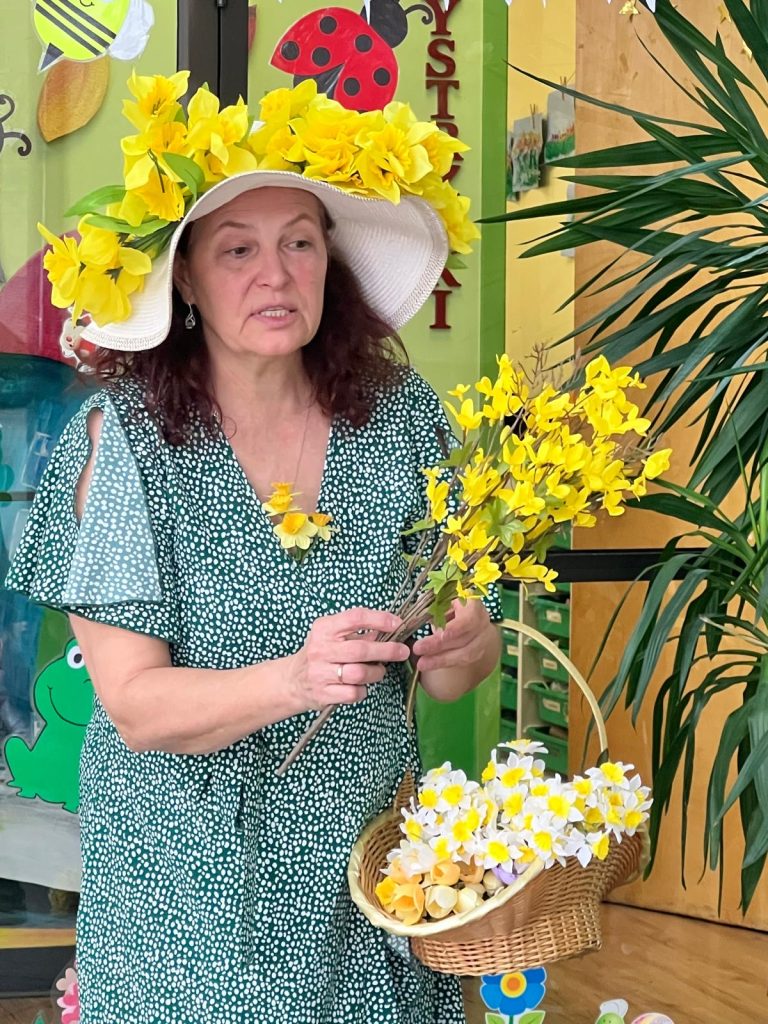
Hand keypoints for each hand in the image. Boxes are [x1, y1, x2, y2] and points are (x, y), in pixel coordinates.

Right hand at [289, 607, 410, 711]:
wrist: (292, 681)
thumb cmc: (320, 653)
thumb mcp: (332, 635)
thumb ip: (357, 632)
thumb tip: (391, 628)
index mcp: (324, 628)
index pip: (355, 617)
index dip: (379, 619)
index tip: (397, 623)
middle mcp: (320, 649)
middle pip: (361, 649)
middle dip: (387, 650)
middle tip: (403, 652)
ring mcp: (320, 673)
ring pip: (360, 673)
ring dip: (376, 672)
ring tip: (378, 670)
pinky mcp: (323, 694)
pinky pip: (353, 693)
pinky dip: (363, 690)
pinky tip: (361, 685)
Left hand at [411, 598, 493, 672]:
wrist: (472, 613)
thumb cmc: (453, 603)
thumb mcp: (443, 600)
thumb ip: (435, 610)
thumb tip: (419, 621)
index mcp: (474, 605)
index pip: (468, 620)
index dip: (453, 629)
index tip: (436, 633)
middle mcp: (482, 622)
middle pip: (463, 639)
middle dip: (438, 646)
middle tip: (418, 649)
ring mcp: (482, 638)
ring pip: (464, 654)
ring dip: (441, 660)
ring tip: (422, 663)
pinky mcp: (478, 652)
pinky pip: (462, 661)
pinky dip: (445, 663)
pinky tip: (430, 664)